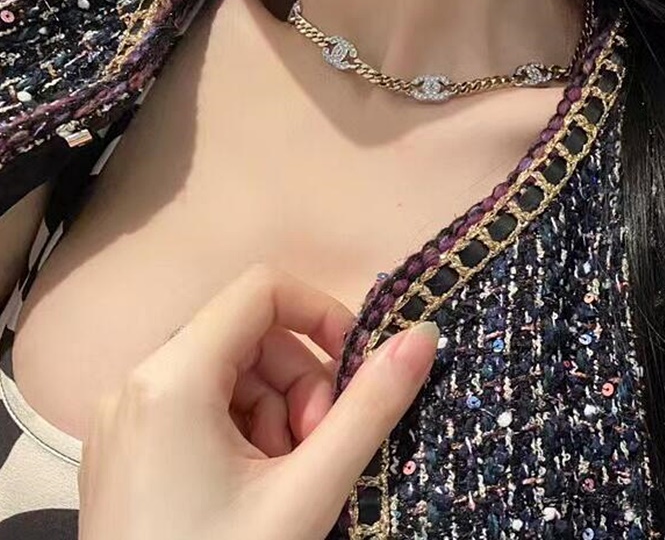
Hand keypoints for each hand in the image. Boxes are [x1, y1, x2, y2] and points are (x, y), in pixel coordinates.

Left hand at [77, 264, 437, 539]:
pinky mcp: (126, 447)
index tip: (354, 371)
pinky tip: (251, 489)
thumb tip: (422, 336)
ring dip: (275, 414)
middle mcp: (136, 382)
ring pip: (229, 375)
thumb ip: (370, 408)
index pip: (262, 290)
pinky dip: (241, 433)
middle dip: (300, 384)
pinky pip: (200, 407)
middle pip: (248, 337)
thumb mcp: (309, 491)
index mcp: (171, 378)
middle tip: (318, 449)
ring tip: (286, 479)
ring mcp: (125, 417)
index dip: (322, 314)